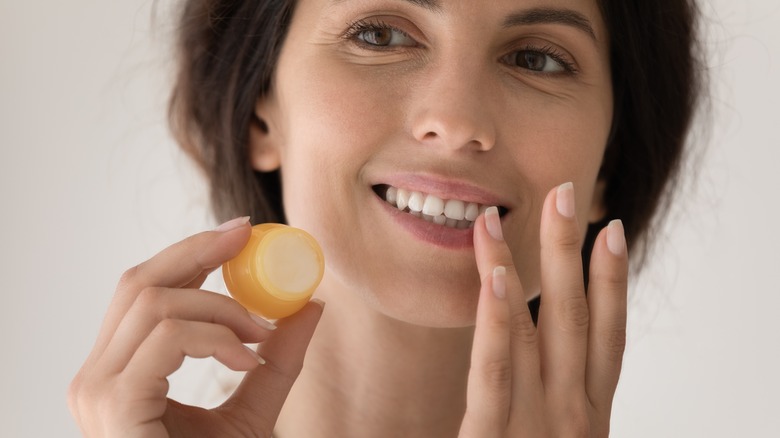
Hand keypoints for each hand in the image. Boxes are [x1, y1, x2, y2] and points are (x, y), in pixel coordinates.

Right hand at [68, 218, 324, 436]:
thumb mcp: (256, 406)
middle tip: (250, 240)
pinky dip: (214, 335)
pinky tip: (245, 359)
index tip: (241, 232)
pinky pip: (165, 337)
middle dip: (198, 253)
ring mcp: (97, 391)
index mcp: (120, 370)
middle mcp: (96, 376)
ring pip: (155, 303)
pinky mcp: (114, 405)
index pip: (146, 290)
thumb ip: (278, 357)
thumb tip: (311, 305)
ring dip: (220, 307)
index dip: (190, 252)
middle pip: (139, 282)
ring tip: (258, 335)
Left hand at [460, 183, 627, 436]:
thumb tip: (552, 367)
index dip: (613, 280)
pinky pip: (494, 370)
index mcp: (589, 414)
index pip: (608, 336)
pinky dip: (496, 321)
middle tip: (562, 191)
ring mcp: (537, 425)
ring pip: (531, 331)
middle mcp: (571, 414)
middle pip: (574, 317)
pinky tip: (493, 278)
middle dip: (569, 249)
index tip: (613, 229)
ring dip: (519, 267)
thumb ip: (556, 407)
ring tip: (498, 217)